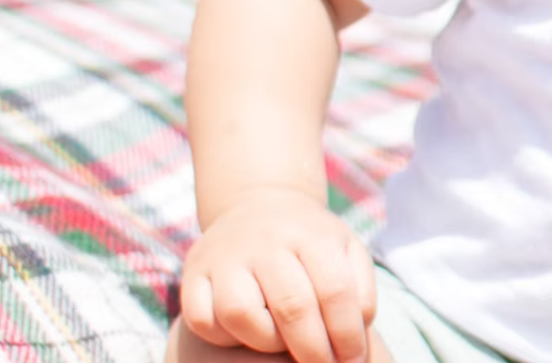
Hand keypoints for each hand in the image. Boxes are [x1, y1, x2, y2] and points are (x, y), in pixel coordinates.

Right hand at [179, 187, 378, 362]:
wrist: (259, 204)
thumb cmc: (310, 243)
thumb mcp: (345, 252)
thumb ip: (359, 293)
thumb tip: (353, 340)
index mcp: (310, 234)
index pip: (335, 290)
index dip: (347, 334)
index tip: (353, 360)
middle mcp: (265, 241)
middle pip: (291, 306)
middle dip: (314, 350)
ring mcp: (224, 256)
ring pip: (240, 313)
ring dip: (268, 342)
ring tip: (284, 347)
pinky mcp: (192, 273)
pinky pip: (202, 319)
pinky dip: (224, 337)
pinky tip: (246, 335)